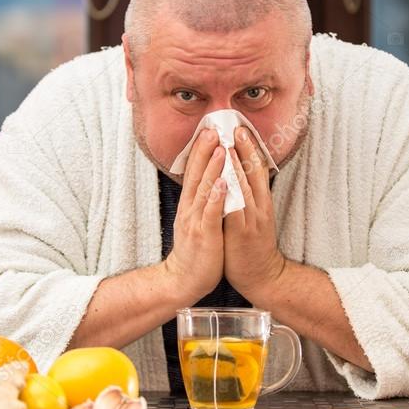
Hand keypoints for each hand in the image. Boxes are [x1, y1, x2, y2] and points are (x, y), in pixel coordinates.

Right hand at [162, 129, 226, 302]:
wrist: (184, 280)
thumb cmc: (196, 250)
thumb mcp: (196, 220)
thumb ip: (201, 200)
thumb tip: (210, 180)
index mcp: (190, 204)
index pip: (194, 172)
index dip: (200, 150)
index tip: (208, 129)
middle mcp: (191, 209)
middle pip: (197, 174)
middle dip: (204, 151)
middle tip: (212, 128)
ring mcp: (196, 221)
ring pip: (205, 190)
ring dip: (212, 168)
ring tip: (221, 148)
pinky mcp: (205, 235)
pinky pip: (211, 214)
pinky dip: (217, 198)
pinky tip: (225, 184)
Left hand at [223, 126, 285, 301]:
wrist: (262, 276)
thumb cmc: (252, 246)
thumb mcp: (253, 216)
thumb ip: (248, 196)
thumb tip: (240, 176)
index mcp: (262, 201)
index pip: (258, 169)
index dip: (251, 148)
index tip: (241, 129)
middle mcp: (259, 206)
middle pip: (254, 172)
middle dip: (245, 149)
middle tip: (236, 127)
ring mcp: (252, 218)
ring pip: (246, 186)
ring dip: (237, 164)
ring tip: (229, 144)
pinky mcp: (242, 232)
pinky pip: (236, 208)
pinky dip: (231, 192)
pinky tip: (224, 179)